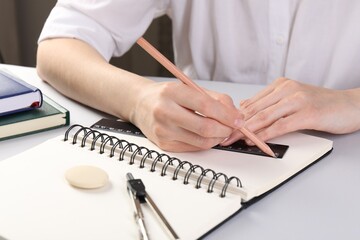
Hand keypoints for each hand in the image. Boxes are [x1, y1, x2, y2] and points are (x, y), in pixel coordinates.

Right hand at [130, 81, 243, 151]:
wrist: (141, 104)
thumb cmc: (166, 95)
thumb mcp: (189, 88)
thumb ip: (215, 99)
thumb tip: (236, 115)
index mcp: (172, 92)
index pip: (205, 106)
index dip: (227, 115)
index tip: (238, 119)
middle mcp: (165, 112)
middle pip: (205, 127)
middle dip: (225, 129)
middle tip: (233, 127)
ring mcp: (163, 131)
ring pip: (201, 142)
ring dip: (218, 138)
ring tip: (222, 131)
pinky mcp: (164, 145)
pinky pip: (194, 148)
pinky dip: (206, 143)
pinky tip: (209, 136)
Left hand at [221, 77, 359, 144]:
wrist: (351, 105)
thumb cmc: (321, 104)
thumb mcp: (292, 99)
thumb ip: (270, 103)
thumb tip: (246, 108)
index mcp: (280, 84)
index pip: (252, 102)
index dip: (235, 117)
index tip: (223, 127)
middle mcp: (286, 89)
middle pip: (254, 110)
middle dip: (236, 125)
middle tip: (223, 137)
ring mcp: (297, 99)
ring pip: (264, 116)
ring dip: (247, 131)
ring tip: (234, 140)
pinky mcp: (307, 113)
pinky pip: (280, 125)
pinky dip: (265, 134)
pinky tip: (256, 141)